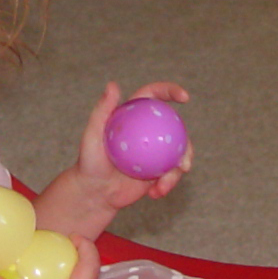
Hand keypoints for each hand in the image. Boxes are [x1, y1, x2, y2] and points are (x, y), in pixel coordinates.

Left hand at [75, 80, 192, 211]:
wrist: (94, 192)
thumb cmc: (89, 163)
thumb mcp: (92, 136)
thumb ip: (102, 111)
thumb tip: (113, 85)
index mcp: (135, 115)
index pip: (155, 96)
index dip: (171, 91)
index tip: (184, 97)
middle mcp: (149, 130)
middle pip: (176, 128)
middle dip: (188, 143)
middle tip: (185, 161)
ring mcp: (157, 150)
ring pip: (179, 153)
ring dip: (177, 171)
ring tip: (164, 185)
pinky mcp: (160, 169)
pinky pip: (172, 174)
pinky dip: (167, 184)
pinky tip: (155, 193)